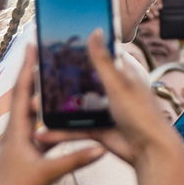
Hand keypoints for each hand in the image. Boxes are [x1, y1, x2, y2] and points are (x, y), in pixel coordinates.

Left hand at [0, 51, 105, 184]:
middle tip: (50, 56)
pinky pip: (41, 129)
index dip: (27, 68)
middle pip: (27, 96)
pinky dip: (51, 119)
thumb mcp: (46, 173)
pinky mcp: (28, 154)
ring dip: (45, 96)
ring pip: (34, 113)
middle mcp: (17, 131)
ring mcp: (22, 142)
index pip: (22, 91)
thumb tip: (100, 148)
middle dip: (37, 74)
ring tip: (59, 80)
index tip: (32, 46)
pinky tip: (63, 117)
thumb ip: (74, 159)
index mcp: (17, 129)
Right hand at [39, 32, 182, 165]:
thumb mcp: (119, 84)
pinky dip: (60, 132)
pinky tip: (42, 132)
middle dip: (61, 80)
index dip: (83, 49)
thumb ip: (103, 61)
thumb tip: (95, 31)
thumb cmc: (141, 115)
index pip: (101, 56)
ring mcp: (105, 111)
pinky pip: (75, 129)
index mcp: (123, 75)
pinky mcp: (99, 130)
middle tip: (36, 75)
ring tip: (33, 104)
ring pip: (76, 106)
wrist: (150, 153)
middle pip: (83, 81)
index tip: (59, 43)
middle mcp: (113, 91)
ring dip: (56, 109)